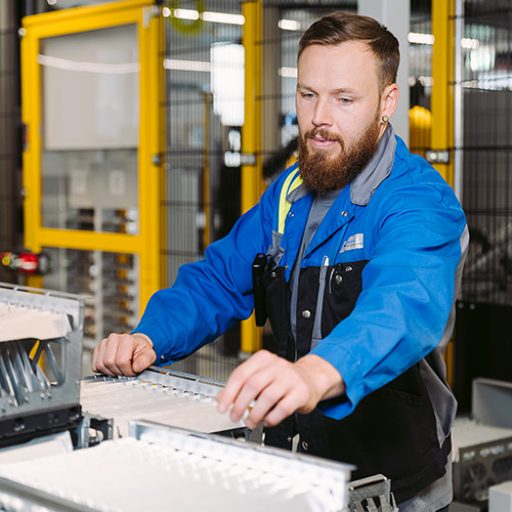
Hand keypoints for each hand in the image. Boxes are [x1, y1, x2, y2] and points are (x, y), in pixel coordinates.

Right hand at [92, 333, 156, 376]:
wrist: (136, 347)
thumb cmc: (141, 351)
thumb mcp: (149, 355)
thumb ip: (145, 361)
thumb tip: (136, 368)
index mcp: (126, 339)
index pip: (121, 361)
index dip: (127, 370)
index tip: (133, 371)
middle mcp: (113, 339)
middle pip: (109, 363)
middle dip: (119, 371)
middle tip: (126, 371)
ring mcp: (104, 344)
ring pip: (100, 365)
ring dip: (111, 372)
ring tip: (120, 369)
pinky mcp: (97, 350)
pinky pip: (95, 366)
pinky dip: (104, 371)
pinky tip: (113, 368)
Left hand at [216, 350, 343, 428]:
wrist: (311, 377)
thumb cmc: (283, 378)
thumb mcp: (261, 376)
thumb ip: (241, 385)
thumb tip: (221, 398)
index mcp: (263, 359)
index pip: (241, 374)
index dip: (229, 392)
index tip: (222, 406)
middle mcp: (277, 365)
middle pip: (252, 385)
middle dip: (240, 404)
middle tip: (234, 416)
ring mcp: (290, 378)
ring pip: (267, 397)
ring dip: (255, 414)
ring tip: (250, 422)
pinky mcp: (301, 392)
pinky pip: (283, 408)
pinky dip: (271, 418)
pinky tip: (267, 421)